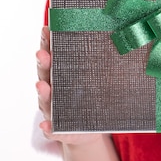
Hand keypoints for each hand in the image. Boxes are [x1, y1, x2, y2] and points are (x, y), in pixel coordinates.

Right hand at [35, 26, 102, 145]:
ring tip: (42, 86)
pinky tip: (47, 125)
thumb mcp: (99, 79)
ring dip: (43, 92)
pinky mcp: (60, 130)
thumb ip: (102, 62)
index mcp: (62, 74)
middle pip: (46, 74)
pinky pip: (52, 129)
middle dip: (43, 63)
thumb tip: (118, 35)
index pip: (53, 55)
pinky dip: (48, 127)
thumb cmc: (93, 99)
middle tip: (42, 53)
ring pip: (45, 100)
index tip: (47, 29)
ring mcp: (54, 110)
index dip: (48, 43)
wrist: (89, 131)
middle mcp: (54, 91)